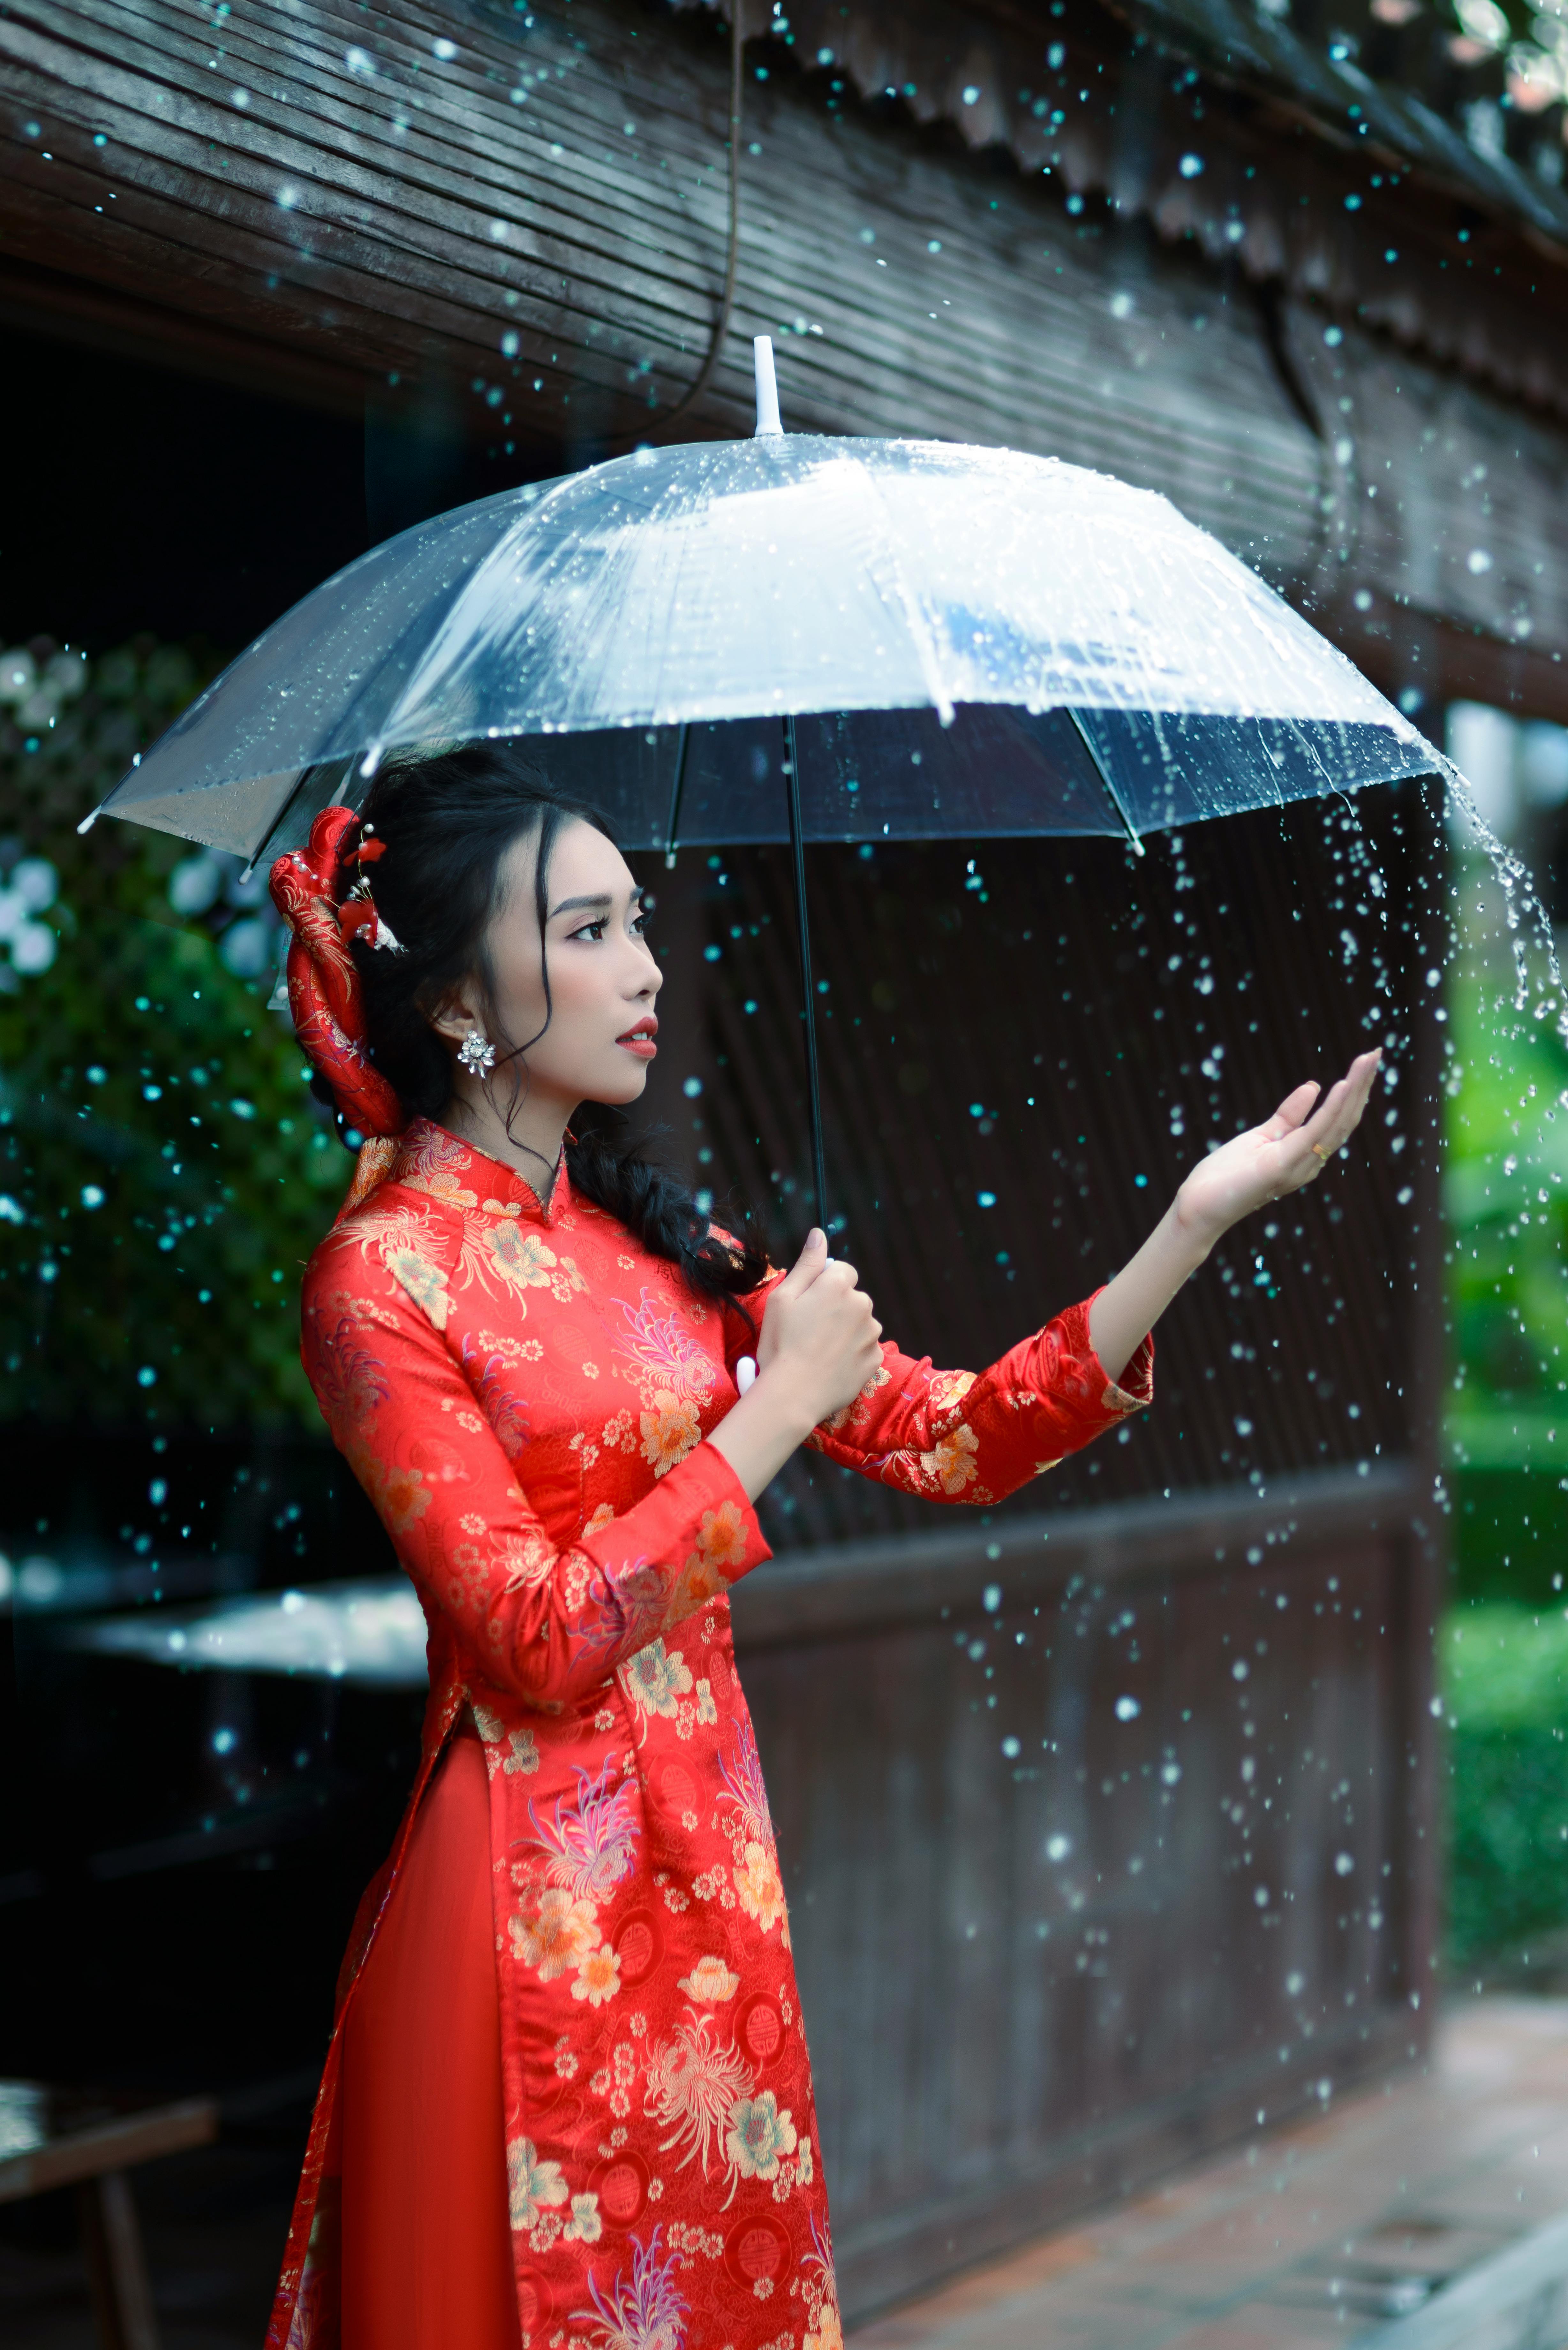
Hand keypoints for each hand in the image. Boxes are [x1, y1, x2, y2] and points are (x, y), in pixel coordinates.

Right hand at [756, 1228, 883, 1424]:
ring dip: (846, 1330)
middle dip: (836, 1307)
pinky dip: (852, 1353)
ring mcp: (872, 1333)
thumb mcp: (783, 1298)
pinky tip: (832, 1364)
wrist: (793, 1394)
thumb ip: (807, 1264)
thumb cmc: (781, 1344)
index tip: (807, 1306)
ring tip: (819, 1350)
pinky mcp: (876, 1358)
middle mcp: (862, 1304)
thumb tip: (818, 1234)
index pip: (841, 1270)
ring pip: (860, 1322)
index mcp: (838, 1284)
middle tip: (809, 1330)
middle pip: (852, 1296)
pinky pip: (866, 1347)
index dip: (823, 1286)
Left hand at [1173, 1049, 1381, 1251]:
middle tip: (1376, 1053)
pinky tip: (1343, 1084)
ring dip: (1355, 1089)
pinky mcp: (1283, 1166)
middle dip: (1363, 1085)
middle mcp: (1311, 1163)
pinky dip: (1331, 1107)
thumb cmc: (1228, 1176)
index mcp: (1307, 1155)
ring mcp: (1300, 1166)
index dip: (1355, 1092)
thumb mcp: (1263, 1136)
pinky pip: (1314, 1132)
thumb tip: (1313, 1085)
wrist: (1200, 1205)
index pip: (1339, 1120)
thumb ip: (1289, 1115)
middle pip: (1345, 1119)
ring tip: (1368, 1060)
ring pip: (1337, 1123)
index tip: (1366, 1062)